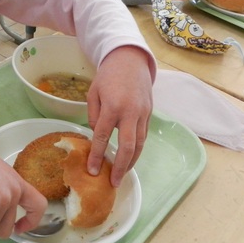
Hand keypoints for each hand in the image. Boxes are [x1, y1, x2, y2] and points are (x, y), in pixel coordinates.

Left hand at [86, 46, 152, 187]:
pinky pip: (143, 136)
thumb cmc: (108, 76)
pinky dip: (137, 150)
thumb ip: (93, 115)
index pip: (103, 136)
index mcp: (113, 106)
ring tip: (122, 175)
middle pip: (128, 146)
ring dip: (131, 162)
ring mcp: (143, 114)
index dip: (98, 155)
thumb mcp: (93, 92)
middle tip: (114, 182)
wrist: (131, 60)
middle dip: (121, 167)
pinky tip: (130, 159)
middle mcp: (130, 112)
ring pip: (140, 144)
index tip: (92, 170)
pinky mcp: (150, 114)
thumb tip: (97, 135)